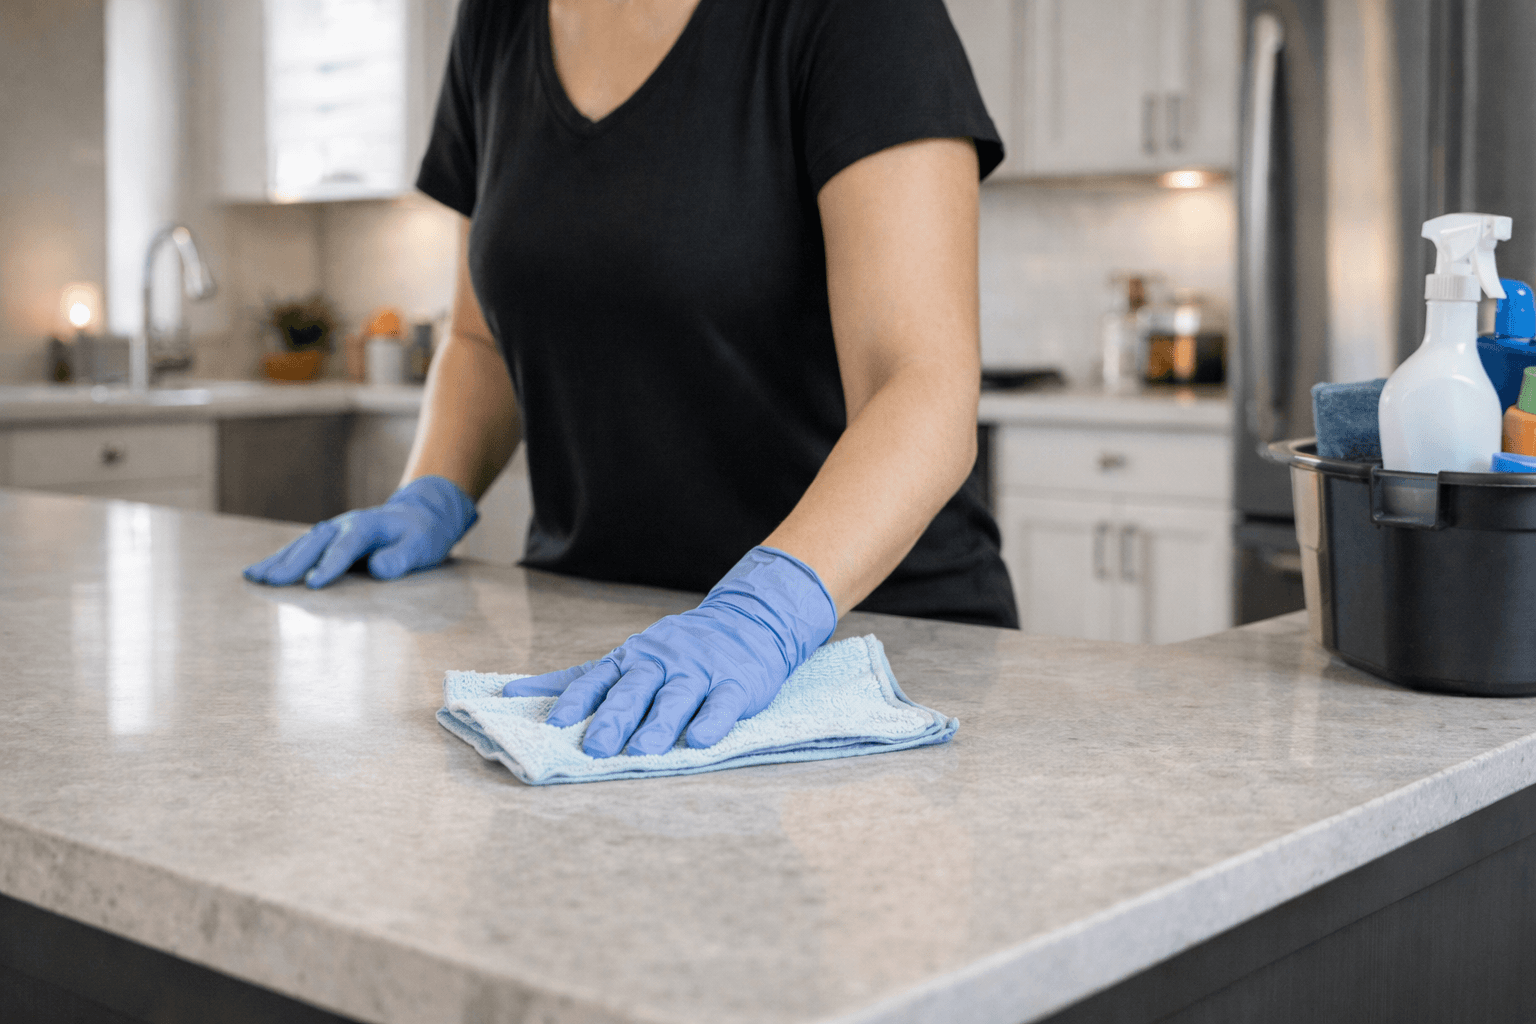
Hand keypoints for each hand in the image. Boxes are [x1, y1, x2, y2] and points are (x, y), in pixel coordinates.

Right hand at [242, 475, 477, 587]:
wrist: (419, 516)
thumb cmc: (420, 535)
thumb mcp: (421, 546)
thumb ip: (402, 557)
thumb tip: (378, 568)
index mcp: (368, 526)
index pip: (346, 547)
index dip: (330, 565)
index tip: (314, 584)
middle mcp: (344, 525)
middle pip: (315, 544)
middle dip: (293, 563)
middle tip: (271, 582)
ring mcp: (333, 531)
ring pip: (301, 545)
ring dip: (278, 561)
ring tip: (253, 578)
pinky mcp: (327, 540)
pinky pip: (299, 549)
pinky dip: (278, 560)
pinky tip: (257, 572)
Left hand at [502, 547, 836, 756]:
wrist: (748, 622)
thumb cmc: (676, 652)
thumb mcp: (625, 659)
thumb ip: (576, 681)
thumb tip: (514, 696)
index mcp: (631, 659)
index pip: (597, 680)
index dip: (576, 703)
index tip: (553, 726)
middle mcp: (662, 663)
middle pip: (634, 690)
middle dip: (613, 718)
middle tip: (594, 748)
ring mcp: (699, 672)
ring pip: (676, 698)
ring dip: (658, 724)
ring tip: (641, 751)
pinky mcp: (736, 684)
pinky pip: (723, 703)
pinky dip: (711, 721)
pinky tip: (699, 740)